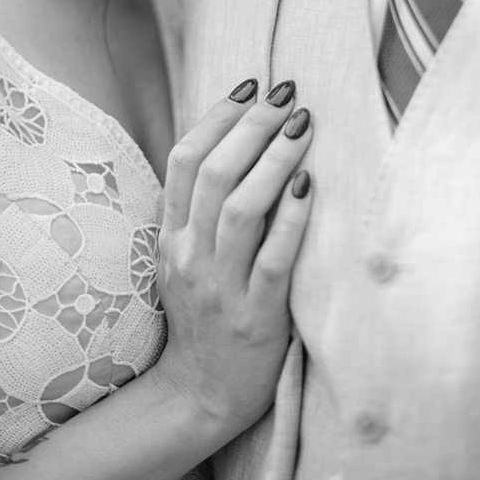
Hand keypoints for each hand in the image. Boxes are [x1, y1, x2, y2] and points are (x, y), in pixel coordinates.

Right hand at [152, 79, 311, 436]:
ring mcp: (219, 287)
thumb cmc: (202, 316)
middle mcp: (189, 255)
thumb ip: (197, 210)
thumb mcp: (182, 258)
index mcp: (171, 236)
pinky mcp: (254, 317)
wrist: (197, 395)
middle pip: (215, 174)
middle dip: (252, 126)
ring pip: (240, 209)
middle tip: (286, 94)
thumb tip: (234, 143)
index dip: (216, 116)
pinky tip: (308, 186)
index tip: (250, 84)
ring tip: (304, 124)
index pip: (183, 160)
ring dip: (274, 159)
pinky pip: (272, 260)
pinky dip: (290, 219)